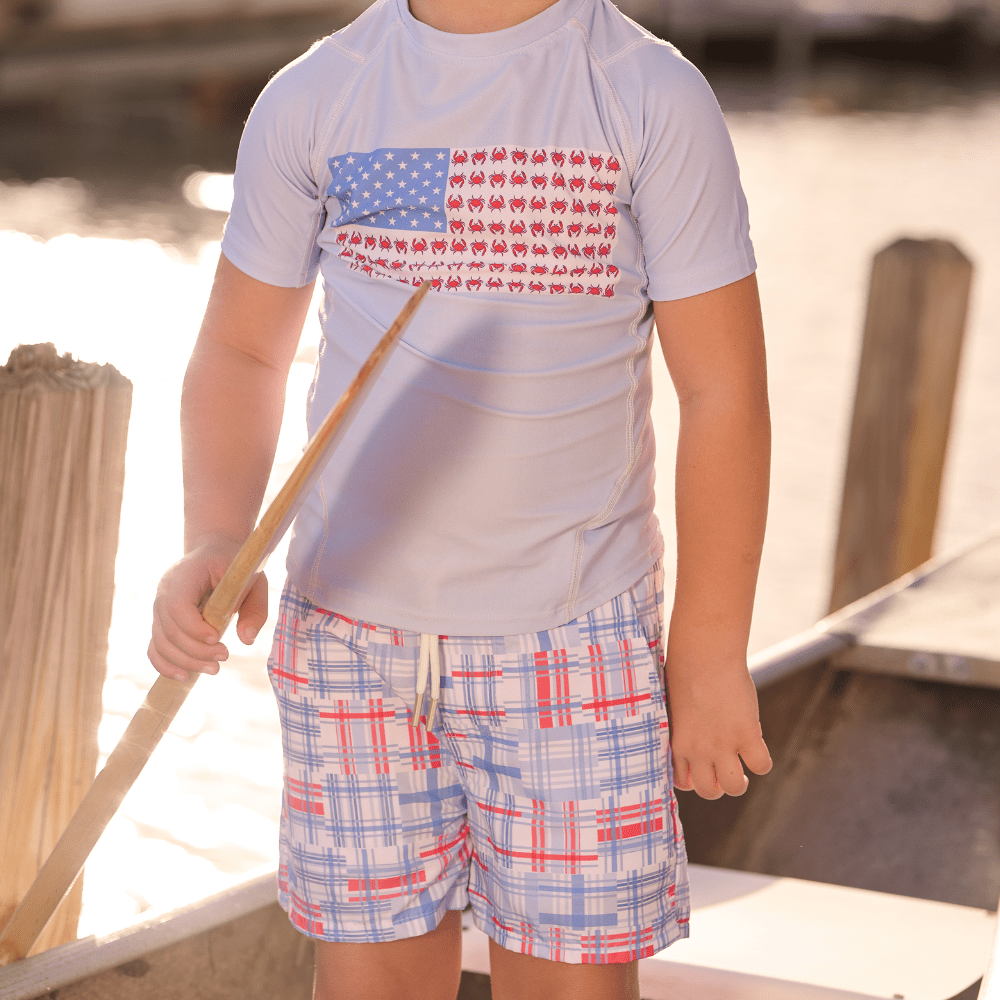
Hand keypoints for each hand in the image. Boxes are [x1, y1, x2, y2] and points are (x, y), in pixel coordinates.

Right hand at [147, 533, 268, 681]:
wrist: (214, 552)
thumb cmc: (235, 567)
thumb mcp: (254, 580)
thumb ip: (255, 608)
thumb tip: (247, 640)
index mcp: (185, 575)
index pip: (177, 606)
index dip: (194, 627)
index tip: (218, 638)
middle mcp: (165, 591)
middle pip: (169, 629)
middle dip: (195, 650)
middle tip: (224, 658)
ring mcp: (159, 608)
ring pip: (161, 643)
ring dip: (184, 662)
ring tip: (213, 669)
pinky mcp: (161, 622)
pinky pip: (155, 647)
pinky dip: (166, 664)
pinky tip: (184, 676)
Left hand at [665, 656, 771, 798]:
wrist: (703, 654)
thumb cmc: (686, 670)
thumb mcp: (675, 705)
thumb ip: (681, 725)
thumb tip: (687, 730)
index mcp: (677, 742)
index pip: (682, 781)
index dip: (694, 780)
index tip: (703, 771)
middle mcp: (698, 749)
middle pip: (708, 791)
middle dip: (718, 787)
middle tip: (726, 772)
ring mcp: (722, 744)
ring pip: (734, 786)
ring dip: (739, 782)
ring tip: (742, 770)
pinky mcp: (746, 734)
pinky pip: (761, 766)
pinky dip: (763, 762)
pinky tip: (757, 748)